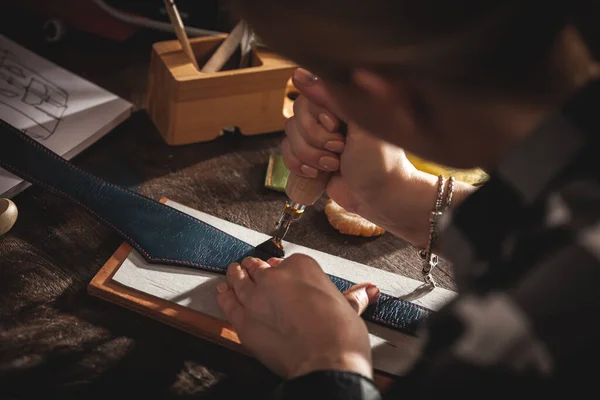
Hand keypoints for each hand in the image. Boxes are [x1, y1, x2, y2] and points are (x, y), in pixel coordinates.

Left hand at [216, 255, 380, 378]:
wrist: (327, 364)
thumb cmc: (340, 338)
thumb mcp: (349, 310)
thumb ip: (352, 298)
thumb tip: (367, 291)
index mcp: (302, 267)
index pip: (287, 262)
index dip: (283, 268)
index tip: (284, 273)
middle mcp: (276, 278)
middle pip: (260, 267)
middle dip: (257, 268)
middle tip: (255, 269)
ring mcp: (257, 298)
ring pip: (240, 279)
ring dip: (236, 275)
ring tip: (234, 271)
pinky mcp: (244, 321)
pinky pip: (228, 302)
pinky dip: (225, 296)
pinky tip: (223, 291)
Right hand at [284, 68, 444, 246]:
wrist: (380, 199)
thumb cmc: (381, 163)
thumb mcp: (363, 125)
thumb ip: (336, 97)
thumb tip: (301, 73)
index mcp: (346, 99)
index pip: (310, 92)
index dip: (317, 114)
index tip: (336, 126)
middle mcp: (331, 112)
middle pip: (296, 115)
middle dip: (316, 139)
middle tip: (340, 149)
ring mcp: (319, 134)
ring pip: (289, 135)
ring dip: (310, 155)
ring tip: (334, 164)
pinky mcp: (310, 154)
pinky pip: (286, 152)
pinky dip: (299, 165)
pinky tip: (319, 173)